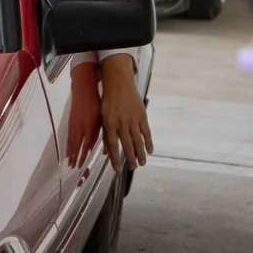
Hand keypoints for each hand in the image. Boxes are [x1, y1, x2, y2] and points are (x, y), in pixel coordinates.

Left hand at [98, 54, 152, 169]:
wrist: (119, 83)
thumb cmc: (108, 100)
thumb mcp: (102, 117)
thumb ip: (105, 134)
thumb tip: (105, 152)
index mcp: (109, 124)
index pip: (112, 145)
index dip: (114, 158)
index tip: (116, 169)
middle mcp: (121, 123)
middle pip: (127, 145)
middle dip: (129, 158)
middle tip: (132, 168)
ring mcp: (133, 120)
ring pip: (137, 140)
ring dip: (140, 153)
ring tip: (142, 163)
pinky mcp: (142, 115)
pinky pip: (146, 131)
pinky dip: (148, 141)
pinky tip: (150, 150)